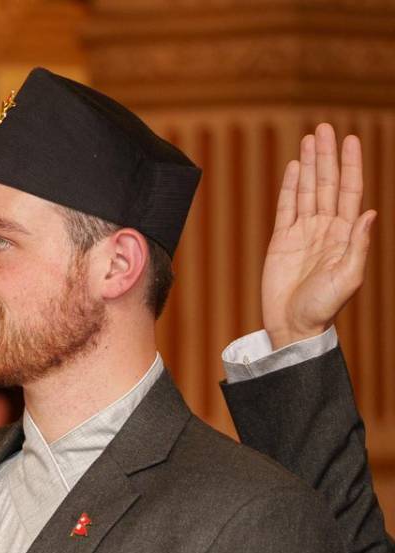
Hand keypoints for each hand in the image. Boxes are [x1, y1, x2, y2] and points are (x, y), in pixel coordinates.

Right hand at [262, 123, 376, 348]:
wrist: (293, 326)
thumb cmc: (324, 307)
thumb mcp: (349, 277)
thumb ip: (358, 245)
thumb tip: (369, 213)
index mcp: (346, 234)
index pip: (351, 190)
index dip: (351, 165)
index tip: (350, 140)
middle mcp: (327, 228)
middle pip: (328, 183)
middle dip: (327, 155)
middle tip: (324, 128)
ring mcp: (304, 232)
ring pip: (308, 190)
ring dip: (310, 164)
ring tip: (310, 139)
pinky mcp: (282, 240)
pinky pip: (286, 207)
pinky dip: (290, 186)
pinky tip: (294, 167)